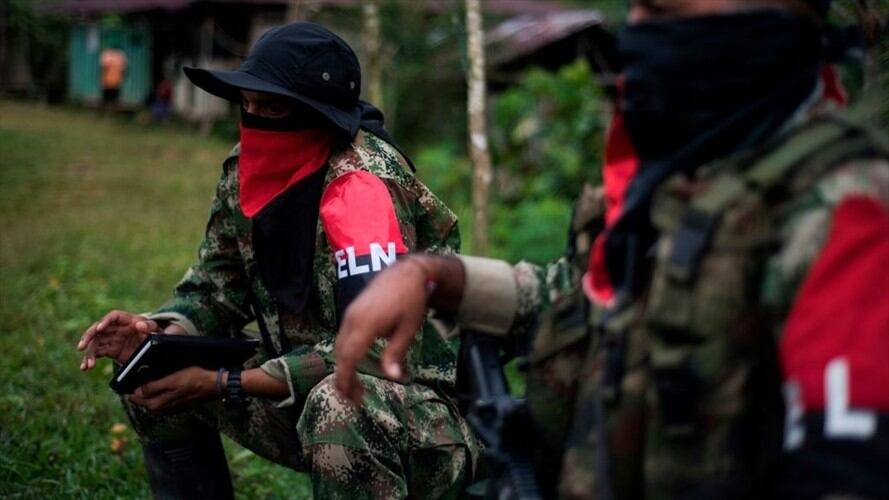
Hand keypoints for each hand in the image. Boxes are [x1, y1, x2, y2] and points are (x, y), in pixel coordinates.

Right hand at [77, 310, 158, 369]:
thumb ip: (150, 326)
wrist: (154, 348)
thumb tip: (139, 325)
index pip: (113, 316)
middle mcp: (116, 328)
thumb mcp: (156, 330)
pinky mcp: (110, 350)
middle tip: (82, 346)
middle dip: (88, 336)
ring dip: (89, 353)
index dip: (106, 321)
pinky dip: (90, 360)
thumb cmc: (154, 334)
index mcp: (128, 320)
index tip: (100, 328)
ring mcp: (112, 339)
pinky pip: (97, 353)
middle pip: (98, 329)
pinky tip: (86, 367)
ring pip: (95, 343)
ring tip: (87, 365)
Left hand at [130, 366, 216, 410]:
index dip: (132, 393)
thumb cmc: (194, 379)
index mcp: (160, 402)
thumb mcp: (172, 380)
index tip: (126, 386)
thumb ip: (154, 387)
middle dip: (139, 396)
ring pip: (155, 403)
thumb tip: (137, 392)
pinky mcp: (180, 402)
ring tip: (145, 387)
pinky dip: (159, 397)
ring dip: (149, 397)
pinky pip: (165, 402)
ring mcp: (173, 405)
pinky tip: (162, 390)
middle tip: (133, 386)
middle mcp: (165, 406)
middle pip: (146, 403)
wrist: (214, 385)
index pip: (139, 400)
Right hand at [334, 258, 431, 404]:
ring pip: (339, 346)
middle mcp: (352, 318)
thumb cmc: (411, 300)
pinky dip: (345, 354)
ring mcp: (349, 313)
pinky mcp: (352, 311)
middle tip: (355, 399)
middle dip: (344, 378)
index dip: (346, 379)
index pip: (348, 357)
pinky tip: (354, 364)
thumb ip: (396, 353)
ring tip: (355, 387)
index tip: (351, 397)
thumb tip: (393, 377)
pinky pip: (343, 336)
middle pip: (340, 354)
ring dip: (344, 367)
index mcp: (365, 324)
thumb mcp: (408, 329)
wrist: (407, 272)